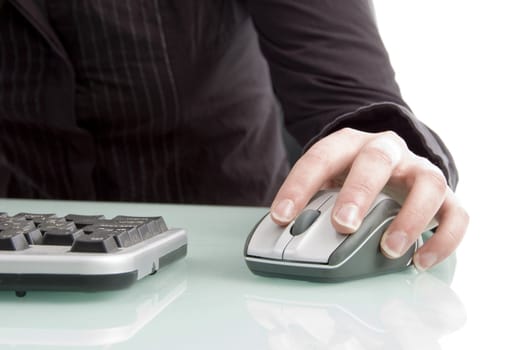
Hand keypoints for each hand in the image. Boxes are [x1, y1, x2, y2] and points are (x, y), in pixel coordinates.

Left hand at [270, 128, 468, 270]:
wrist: (393, 164)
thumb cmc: (353, 176)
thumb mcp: (329, 179)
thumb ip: (312, 199)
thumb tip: (286, 230)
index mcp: (350, 144)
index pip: (322, 157)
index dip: (299, 186)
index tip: (282, 217)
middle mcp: (388, 151)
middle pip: (377, 160)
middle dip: (359, 192)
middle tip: (343, 225)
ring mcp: (420, 171)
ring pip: (428, 183)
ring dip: (409, 218)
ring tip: (389, 250)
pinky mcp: (446, 196)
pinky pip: (456, 215)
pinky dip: (443, 240)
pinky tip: (420, 261)